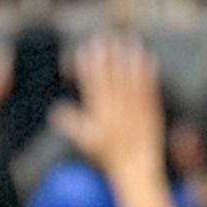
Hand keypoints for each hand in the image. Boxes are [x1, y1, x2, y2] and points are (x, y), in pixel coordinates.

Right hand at [52, 33, 166, 194]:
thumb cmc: (108, 157)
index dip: (89, 64)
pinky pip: (149, 87)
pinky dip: (148, 72)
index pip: (92, 82)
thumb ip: (71, 123)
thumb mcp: (85, 141)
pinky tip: (148, 59)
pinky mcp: (151, 110)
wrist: (135, 169)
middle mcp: (117, 106)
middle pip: (112, 74)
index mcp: (100, 111)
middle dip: (108, 54)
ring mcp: (135, 107)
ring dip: (129, 57)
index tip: (86, 48)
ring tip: (128, 40)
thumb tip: (55, 110)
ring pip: (131, 76)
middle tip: (106, 37)